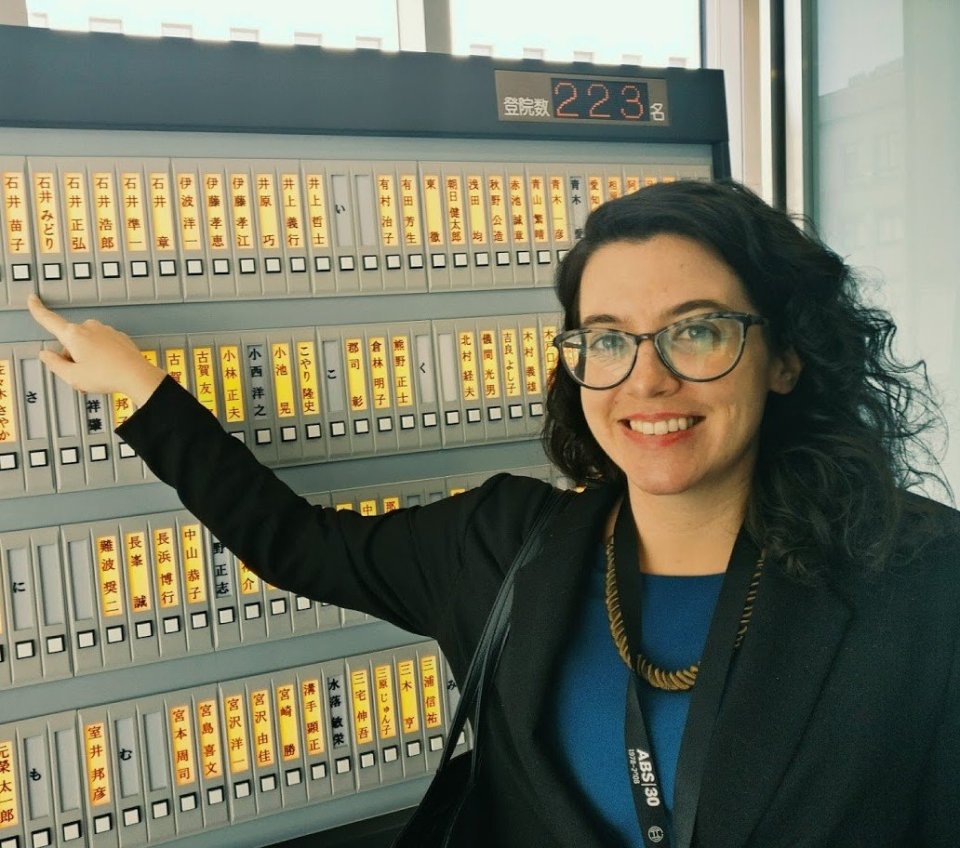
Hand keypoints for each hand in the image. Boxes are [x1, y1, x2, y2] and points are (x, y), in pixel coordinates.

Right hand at [27, 294, 166, 406]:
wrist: (137, 376)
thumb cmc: (107, 376)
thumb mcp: (72, 376)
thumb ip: (54, 364)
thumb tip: (46, 354)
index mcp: (74, 334)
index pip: (49, 320)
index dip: (38, 309)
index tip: (33, 298)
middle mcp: (90, 327)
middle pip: (69, 340)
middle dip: (71, 355)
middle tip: (81, 373)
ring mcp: (106, 330)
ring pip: (87, 343)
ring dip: (87, 356)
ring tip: (98, 374)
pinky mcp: (118, 336)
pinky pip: (102, 344)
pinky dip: (101, 356)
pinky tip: (108, 369)